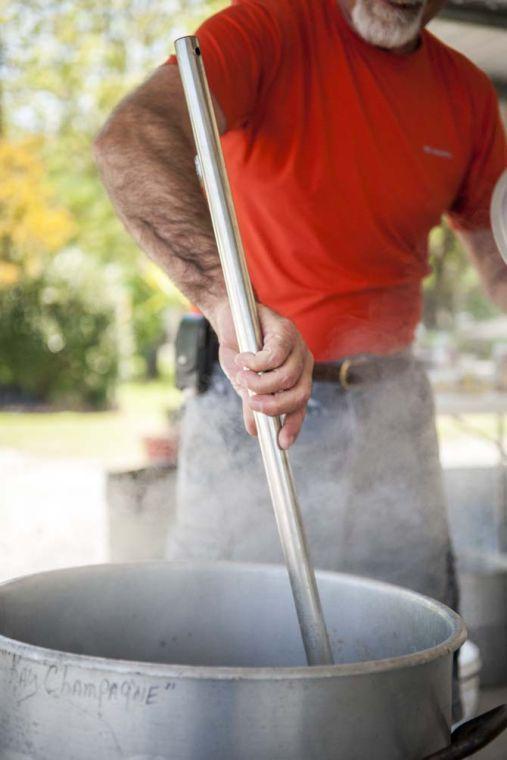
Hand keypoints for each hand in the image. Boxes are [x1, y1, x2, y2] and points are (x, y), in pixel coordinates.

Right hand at [209, 301, 312, 448]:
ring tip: (242, 377)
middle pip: (299, 394)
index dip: (293, 425)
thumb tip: (254, 431)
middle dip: (274, 405)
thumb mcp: (244, 382)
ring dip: (259, 383)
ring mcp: (297, 345)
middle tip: (252, 403)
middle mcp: (303, 363)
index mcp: (297, 377)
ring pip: (286, 377)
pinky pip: (274, 356)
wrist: (229, 317)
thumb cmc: (239, 349)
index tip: (281, 444)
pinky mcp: (286, 329)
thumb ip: (252, 404)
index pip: (300, 405)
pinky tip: (243, 359)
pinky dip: (255, 363)